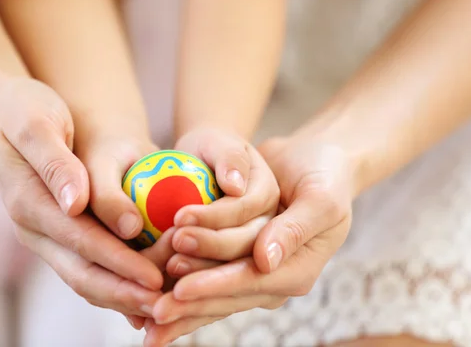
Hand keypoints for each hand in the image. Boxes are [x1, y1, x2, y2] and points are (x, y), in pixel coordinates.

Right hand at [0, 76, 164, 317]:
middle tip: (166, 305)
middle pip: (81, 272)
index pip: (81, 241)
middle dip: (124, 292)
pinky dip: (113, 282)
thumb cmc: (22, 108)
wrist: (2, 108)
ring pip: (83, 277)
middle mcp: (32, 227)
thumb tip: (75, 205)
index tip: (154, 278)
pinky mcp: (55, 232)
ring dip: (121, 294)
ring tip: (161, 304)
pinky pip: (84, 266)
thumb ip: (55, 164)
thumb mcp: (36, 124)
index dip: (119, 263)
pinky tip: (141, 292)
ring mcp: (42, 233)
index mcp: (27, 202)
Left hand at [141, 137, 354, 345]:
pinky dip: (183, 285)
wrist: (314, 160)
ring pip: (213, 292)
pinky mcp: (238, 257)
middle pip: (226, 296)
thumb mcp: (322, 198)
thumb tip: (266, 262)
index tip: (180, 290)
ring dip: (181, 300)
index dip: (215, 287)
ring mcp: (253, 269)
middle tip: (152, 311)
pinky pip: (208, 274)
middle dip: (190, 304)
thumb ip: (296, 229)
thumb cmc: (325, 175)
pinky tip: (154, 296)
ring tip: (146, 308)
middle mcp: (274, 277)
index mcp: (297, 270)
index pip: (250, 282)